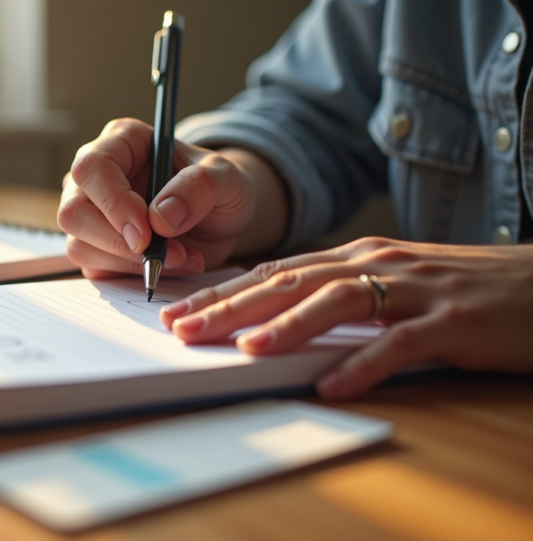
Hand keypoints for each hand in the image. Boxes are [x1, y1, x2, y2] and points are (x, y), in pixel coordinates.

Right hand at [57, 118, 285, 278]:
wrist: (220, 218)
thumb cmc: (217, 187)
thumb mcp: (226, 177)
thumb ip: (199, 187)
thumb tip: (160, 217)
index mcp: (122, 142)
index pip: (92, 168)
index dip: (113, 202)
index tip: (145, 233)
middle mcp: (96, 177)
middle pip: (74, 212)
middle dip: (118, 242)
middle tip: (166, 255)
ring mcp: (90, 214)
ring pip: (79, 245)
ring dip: (130, 263)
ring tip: (180, 257)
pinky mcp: (95, 247)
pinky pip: (95, 269)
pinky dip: (132, 275)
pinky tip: (169, 266)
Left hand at [160, 237, 532, 397]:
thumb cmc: (461, 290)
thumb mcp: (390, 286)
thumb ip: (338, 296)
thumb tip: (273, 318)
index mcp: (358, 256)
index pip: (276, 271)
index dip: (223, 292)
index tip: (178, 312)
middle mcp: (378, 264)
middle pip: (291, 281)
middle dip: (232, 306)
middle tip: (183, 328)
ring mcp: (415, 289)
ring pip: (337, 300)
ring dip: (287, 325)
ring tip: (244, 349)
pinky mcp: (453, 320)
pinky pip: (401, 343)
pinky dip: (364, 362)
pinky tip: (332, 383)